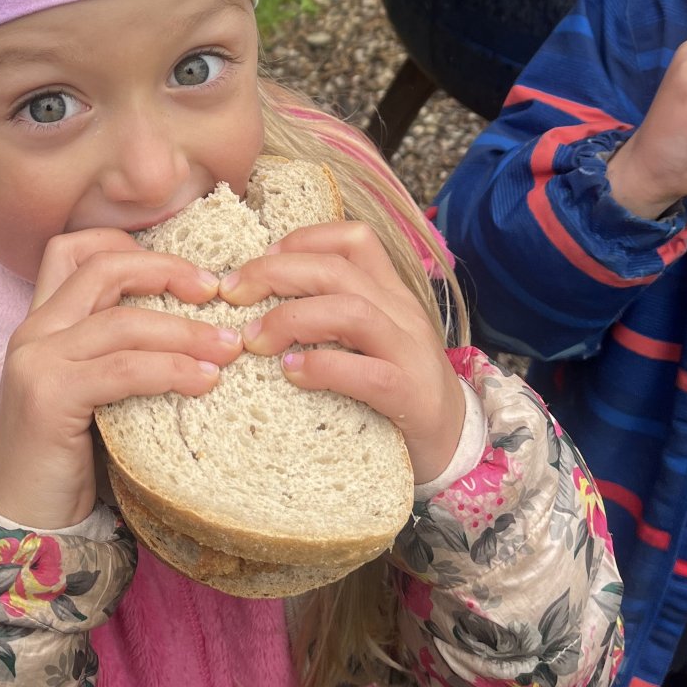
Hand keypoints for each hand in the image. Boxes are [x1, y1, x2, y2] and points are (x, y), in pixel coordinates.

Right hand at [0, 231, 236, 529]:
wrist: (18, 520)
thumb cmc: (66, 456)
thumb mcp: (91, 390)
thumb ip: (119, 353)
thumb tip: (199, 328)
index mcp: (41, 322)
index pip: (75, 249)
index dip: (130, 247)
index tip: (185, 272)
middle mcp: (33, 331)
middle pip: (102, 267)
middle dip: (166, 270)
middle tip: (214, 291)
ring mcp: (36, 361)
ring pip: (122, 320)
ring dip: (185, 331)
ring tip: (226, 349)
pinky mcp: (48, 397)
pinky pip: (123, 369)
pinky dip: (171, 369)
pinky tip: (203, 382)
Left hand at [220, 223, 465, 485]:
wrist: (454, 446)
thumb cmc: (394, 389)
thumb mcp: (368, 340)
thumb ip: (331, 315)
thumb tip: (259, 298)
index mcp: (390, 293)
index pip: (354, 240)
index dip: (302, 239)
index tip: (259, 259)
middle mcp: (401, 313)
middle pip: (337, 269)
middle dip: (275, 273)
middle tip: (232, 293)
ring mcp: (408, 352)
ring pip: (351, 310)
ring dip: (291, 317)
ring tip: (254, 338)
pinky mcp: (409, 395)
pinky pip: (365, 371)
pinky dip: (321, 367)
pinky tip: (291, 373)